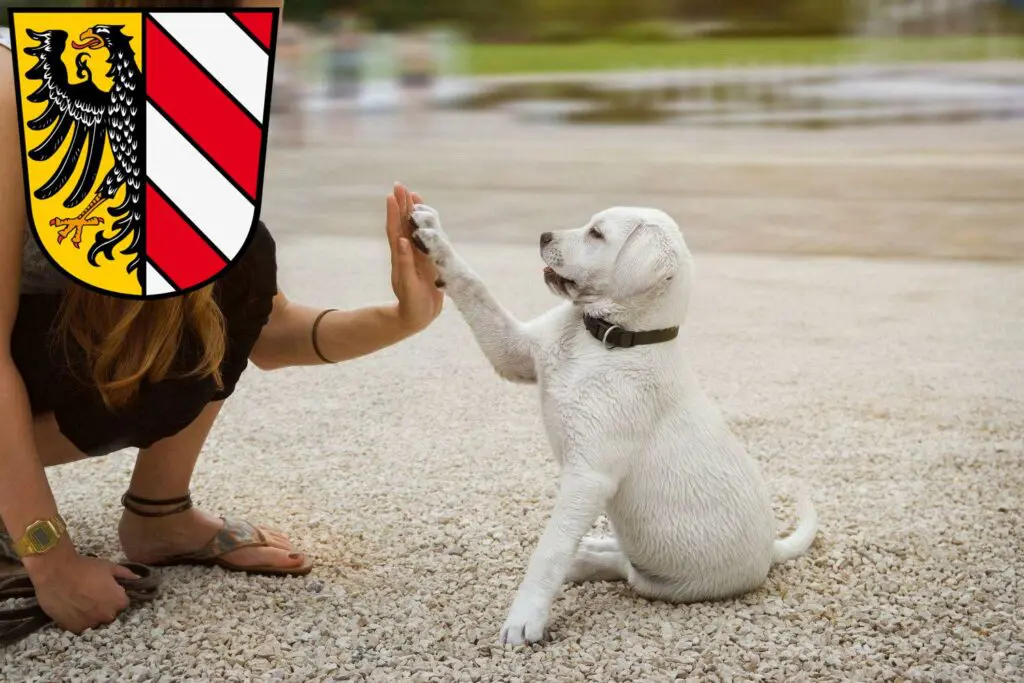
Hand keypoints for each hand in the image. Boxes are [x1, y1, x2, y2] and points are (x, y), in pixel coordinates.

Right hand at [25, 544, 137, 634]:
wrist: (54, 572)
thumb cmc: (84, 567)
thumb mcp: (109, 567)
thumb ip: (126, 575)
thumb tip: (138, 579)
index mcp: (119, 602)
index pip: (123, 602)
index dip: (114, 595)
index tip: (105, 588)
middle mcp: (107, 616)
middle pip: (109, 613)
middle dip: (104, 605)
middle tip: (91, 593)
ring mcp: (90, 624)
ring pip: (94, 620)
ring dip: (90, 613)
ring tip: (79, 599)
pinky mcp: (72, 628)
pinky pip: (79, 626)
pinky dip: (77, 619)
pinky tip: (71, 607)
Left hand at [386, 182, 442, 332]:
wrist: (418, 316)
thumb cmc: (411, 303)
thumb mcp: (407, 284)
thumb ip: (403, 263)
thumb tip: (401, 240)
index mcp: (401, 257)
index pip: (395, 230)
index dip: (394, 213)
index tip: (392, 195)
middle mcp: (407, 252)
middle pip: (403, 224)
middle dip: (402, 205)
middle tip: (400, 185)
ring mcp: (417, 255)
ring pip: (414, 228)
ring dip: (412, 211)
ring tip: (411, 194)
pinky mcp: (427, 259)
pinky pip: (426, 237)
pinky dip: (426, 225)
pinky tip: (427, 217)